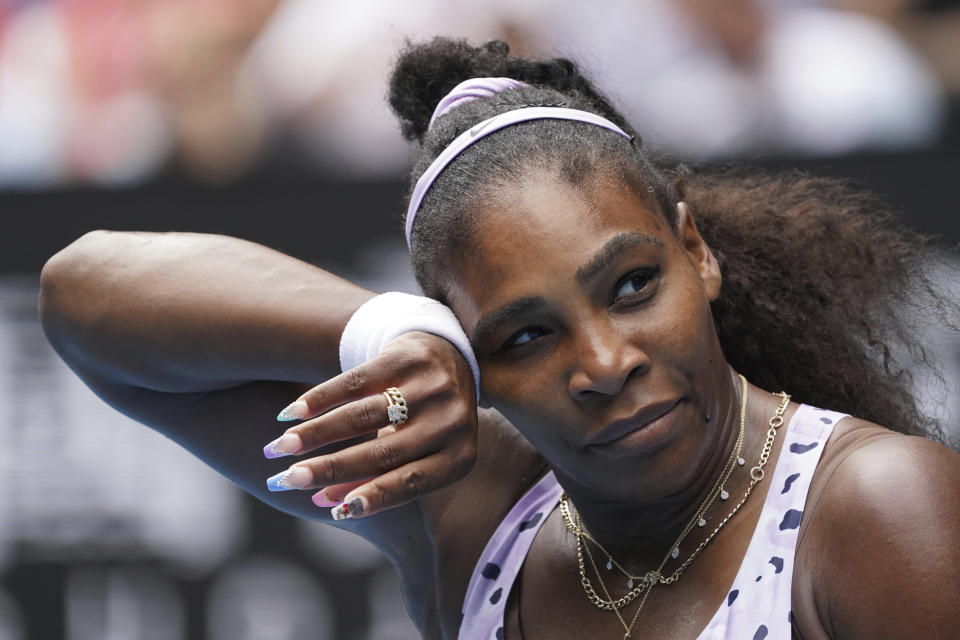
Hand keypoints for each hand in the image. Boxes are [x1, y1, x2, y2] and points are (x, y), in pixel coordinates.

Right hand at [261, 331, 477, 518]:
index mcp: (459, 457)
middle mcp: (451, 421)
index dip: (375, 497)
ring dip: (317, 433)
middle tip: (288, 479)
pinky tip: (291, 413)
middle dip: (330, 468)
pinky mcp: (407, 357)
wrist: (450, 355)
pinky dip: (321, 398)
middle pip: (383, 452)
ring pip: (364, 415)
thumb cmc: (427, 422)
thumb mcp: (417, 455)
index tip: (336, 511)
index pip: (413, 482)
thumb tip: (326, 504)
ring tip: (280, 447)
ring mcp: (431, 386)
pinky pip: (356, 381)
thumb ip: (377, 479)